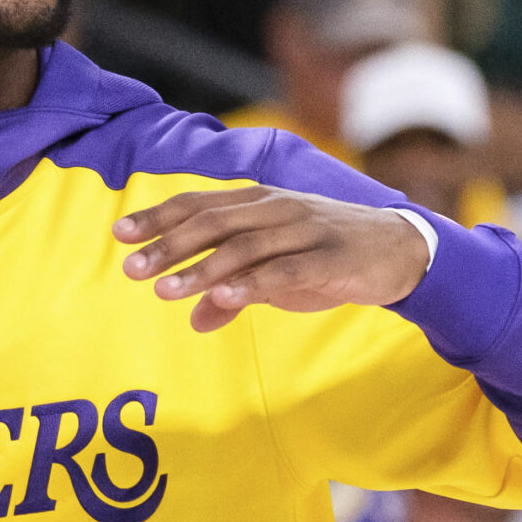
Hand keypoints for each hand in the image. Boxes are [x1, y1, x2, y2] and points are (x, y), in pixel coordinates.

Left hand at [115, 186, 430, 331]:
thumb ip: (235, 292)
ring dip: (201, 269)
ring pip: (243, 247)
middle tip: (132, 270)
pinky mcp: (329, 258)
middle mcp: (278, 209)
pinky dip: (251, 284)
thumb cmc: (331, 257)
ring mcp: (304, 231)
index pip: (201, 205)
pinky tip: (221, 298)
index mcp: (260, 202)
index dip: (160, 218)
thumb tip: (194, 318)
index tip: (121, 235)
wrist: (401, 250)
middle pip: (213, 223)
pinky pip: (283, 271)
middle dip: (169, 245)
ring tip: (165, 290)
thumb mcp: (278, 274)